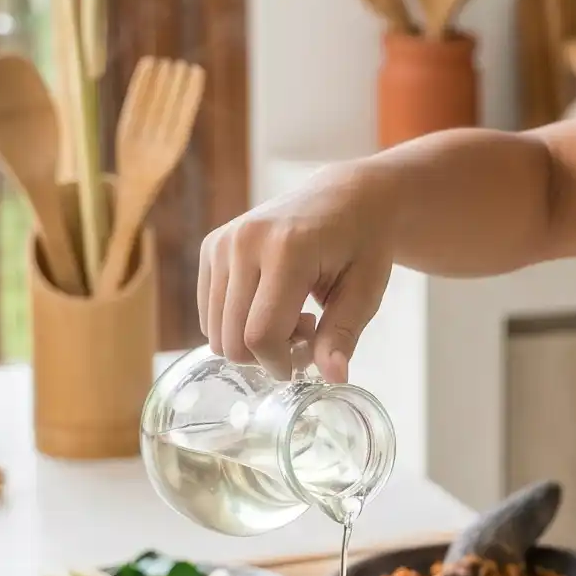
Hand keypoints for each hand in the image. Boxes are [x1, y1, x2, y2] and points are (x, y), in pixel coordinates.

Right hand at [196, 166, 395, 381]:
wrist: (346, 197)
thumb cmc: (362, 244)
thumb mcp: (366, 291)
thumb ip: (343, 334)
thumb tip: (333, 379)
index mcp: (287, 250)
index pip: (261, 334)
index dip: (280, 364)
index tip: (304, 363)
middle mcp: (245, 242)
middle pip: (232, 338)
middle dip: (267, 354)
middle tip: (305, 333)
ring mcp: (222, 242)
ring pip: (215, 330)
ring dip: (250, 340)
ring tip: (290, 316)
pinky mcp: (212, 246)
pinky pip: (209, 312)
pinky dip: (236, 322)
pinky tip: (270, 304)